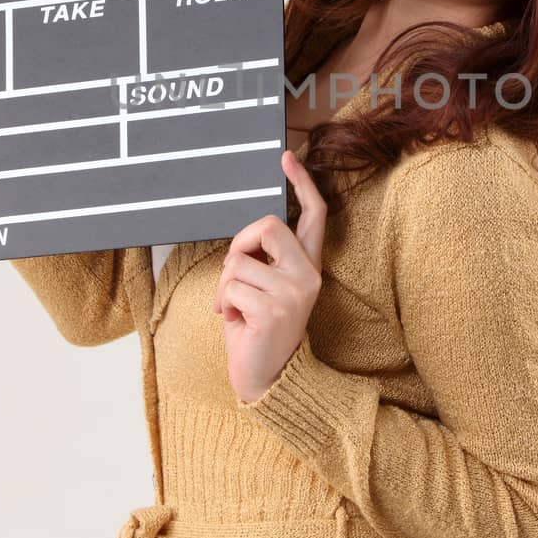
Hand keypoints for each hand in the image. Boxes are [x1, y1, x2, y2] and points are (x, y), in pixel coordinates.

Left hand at [213, 150, 327, 403]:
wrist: (266, 379)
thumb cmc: (259, 331)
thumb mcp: (266, 289)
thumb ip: (264, 261)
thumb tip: (243, 243)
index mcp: (308, 266)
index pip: (313, 215)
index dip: (301, 184)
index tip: (285, 158)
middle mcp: (308, 275)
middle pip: (266, 225)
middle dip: (238, 245)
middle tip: (232, 275)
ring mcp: (294, 292)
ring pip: (238, 261)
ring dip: (225, 286)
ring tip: (236, 309)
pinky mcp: (274, 310)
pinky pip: (231, 287)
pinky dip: (224, 304)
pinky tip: (237, 323)